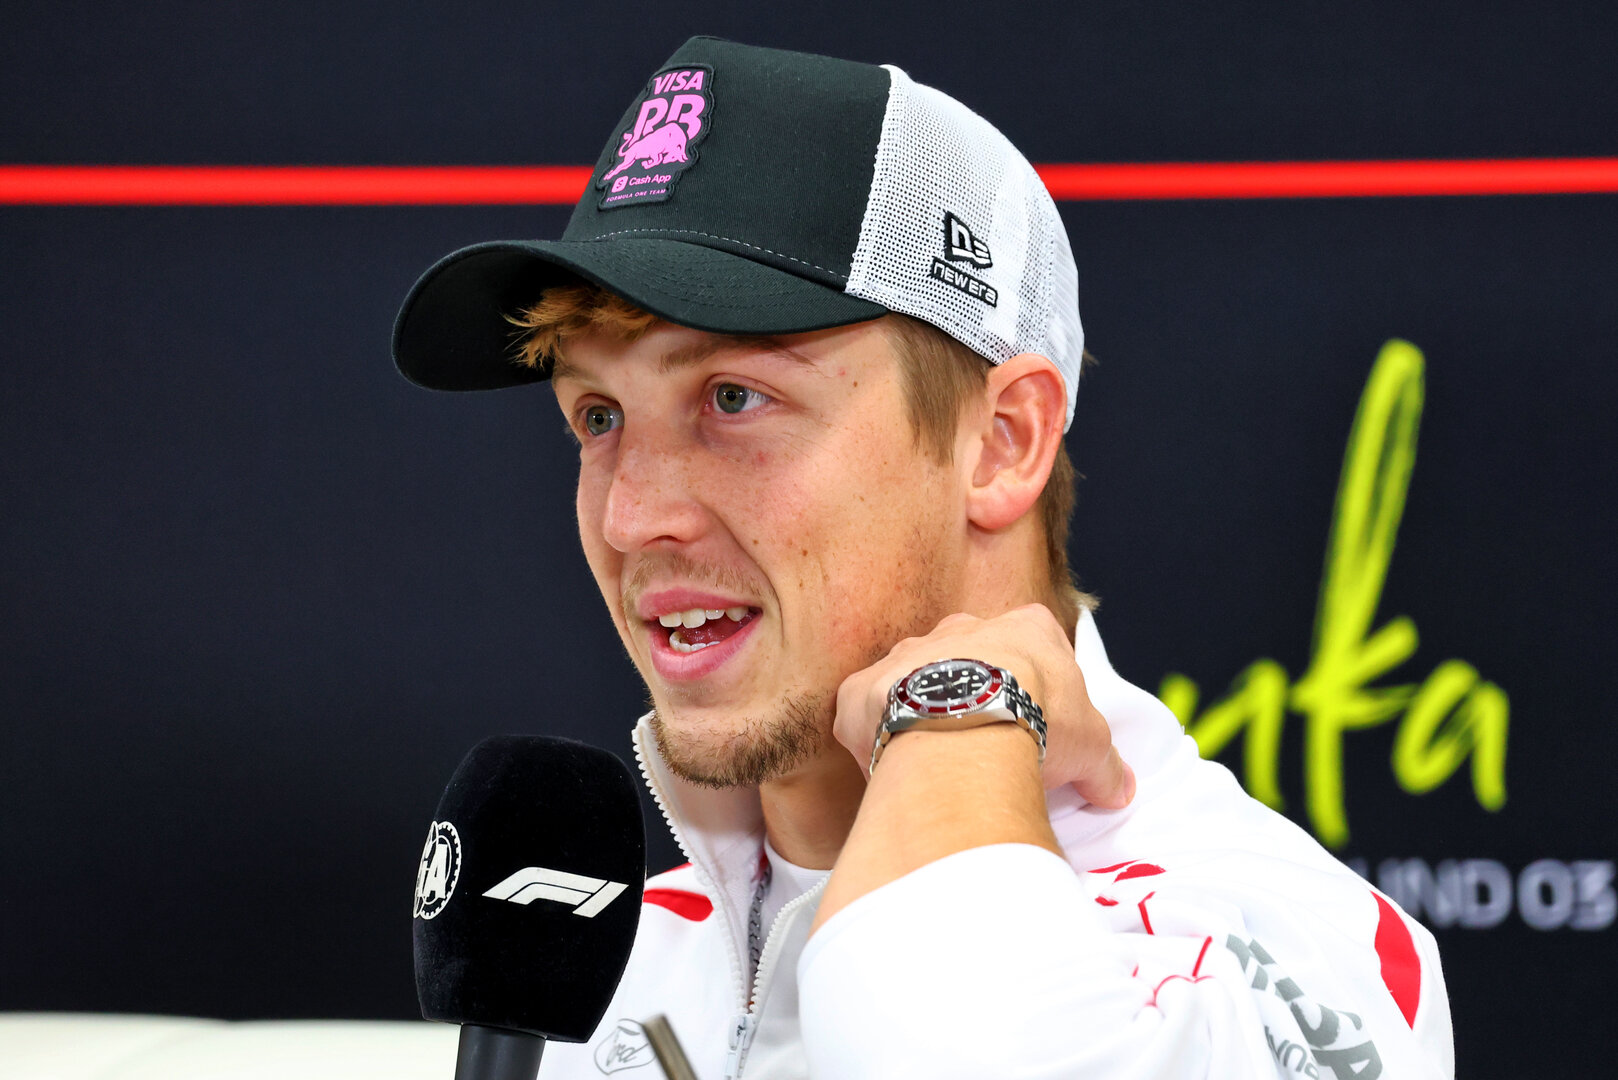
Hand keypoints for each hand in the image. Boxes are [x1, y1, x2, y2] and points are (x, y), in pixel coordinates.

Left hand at [833, 604, 1134, 807]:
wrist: (965, 733)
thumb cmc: (1039, 724)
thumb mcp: (1092, 746)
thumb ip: (1104, 764)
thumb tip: (1118, 786)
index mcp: (1024, 628)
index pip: (1034, 644)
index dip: (1038, 684)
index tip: (1038, 721)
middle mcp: (961, 628)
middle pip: (969, 656)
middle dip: (975, 693)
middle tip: (986, 742)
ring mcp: (907, 653)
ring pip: (913, 680)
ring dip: (923, 713)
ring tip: (939, 761)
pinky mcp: (863, 688)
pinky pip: (866, 711)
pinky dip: (875, 737)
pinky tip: (890, 769)